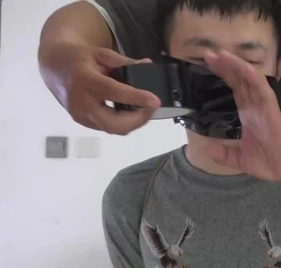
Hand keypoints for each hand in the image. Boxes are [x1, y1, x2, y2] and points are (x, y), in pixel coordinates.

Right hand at [39, 43, 159, 134]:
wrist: (53, 66)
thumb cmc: (78, 58)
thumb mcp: (101, 54)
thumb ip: (125, 62)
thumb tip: (148, 65)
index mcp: (85, 81)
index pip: (113, 93)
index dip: (136, 98)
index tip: (155, 101)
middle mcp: (81, 102)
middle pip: (113, 124)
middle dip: (138, 120)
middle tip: (152, 108)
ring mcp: (80, 115)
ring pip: (112, 129)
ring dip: (133, 122)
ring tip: (144, 109)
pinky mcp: (82, 121)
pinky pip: (107, 127)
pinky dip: (122, 122)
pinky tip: (130, 112)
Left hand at [202, 50, 280, 184]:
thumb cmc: (270, 163)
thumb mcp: (240, 160)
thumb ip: (224, 154)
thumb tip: (206, 148)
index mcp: (248, 115)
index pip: (235, 89)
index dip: (223, 76)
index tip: (208, 64)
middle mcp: (255, 106)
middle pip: (239, 80)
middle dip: (225, 66)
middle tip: (208, 53)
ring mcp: (263, 106)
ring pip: (249, 80)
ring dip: (235, 66)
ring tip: (220, 54)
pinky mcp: (271, 109)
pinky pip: (262, 89)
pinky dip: (253, 77)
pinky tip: (242, 67)